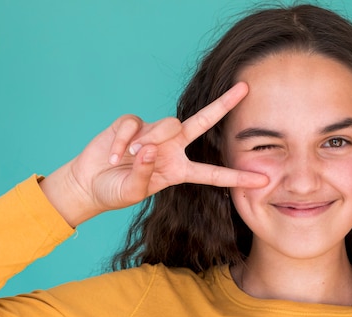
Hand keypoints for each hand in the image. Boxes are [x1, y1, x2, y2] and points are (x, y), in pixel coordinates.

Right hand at [40, 82, 267, 226]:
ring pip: (167, 124)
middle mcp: (172, 148)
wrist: (88, 183)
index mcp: (179, 170)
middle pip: (203, 122)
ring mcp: (154, 133)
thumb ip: (143, 175)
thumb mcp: (132, 192)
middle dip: (224, 105)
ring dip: (150, 140)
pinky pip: (135, 123)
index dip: (237, 177)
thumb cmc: (115, 191)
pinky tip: (114, 153)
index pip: (213, 173)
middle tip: (244, 88)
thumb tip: (149, 150)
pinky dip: (124, 138)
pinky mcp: (132, 124)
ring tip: (130, 156)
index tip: (263, 179)